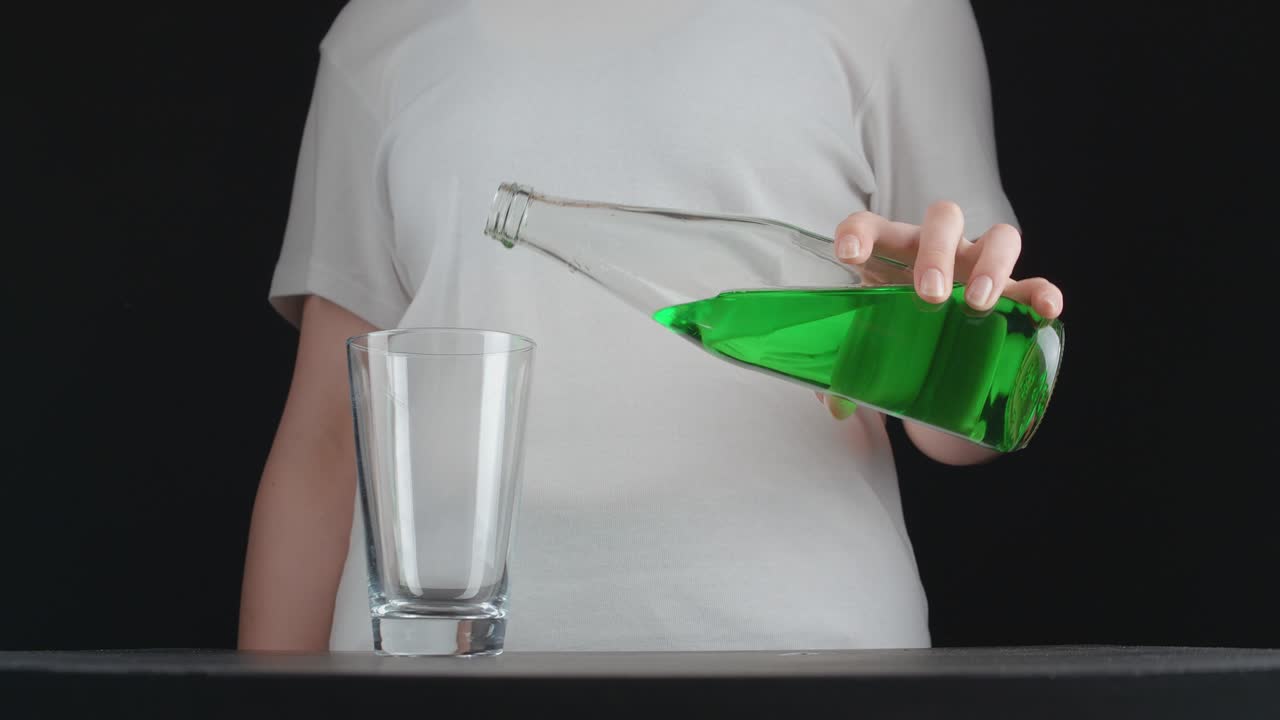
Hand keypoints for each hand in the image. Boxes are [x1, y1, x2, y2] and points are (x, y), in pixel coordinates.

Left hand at [816, 200, 1063, 421]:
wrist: (932, 341)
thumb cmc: (893, 330)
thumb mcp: (868, 345)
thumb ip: (848, 372)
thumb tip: (838, 405)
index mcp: (891, 253)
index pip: (870, 227)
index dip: (858, 233)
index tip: (848, 256)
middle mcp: (938, 249)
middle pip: (944, 220)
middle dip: (937, 254)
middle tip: (930, 296)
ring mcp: (979, 266)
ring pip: (999, 238)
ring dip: (992, 265)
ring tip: (980, 303)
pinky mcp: (1013, 292)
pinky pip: (1035, 283)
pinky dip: (1043, 293)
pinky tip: (1047, 310)